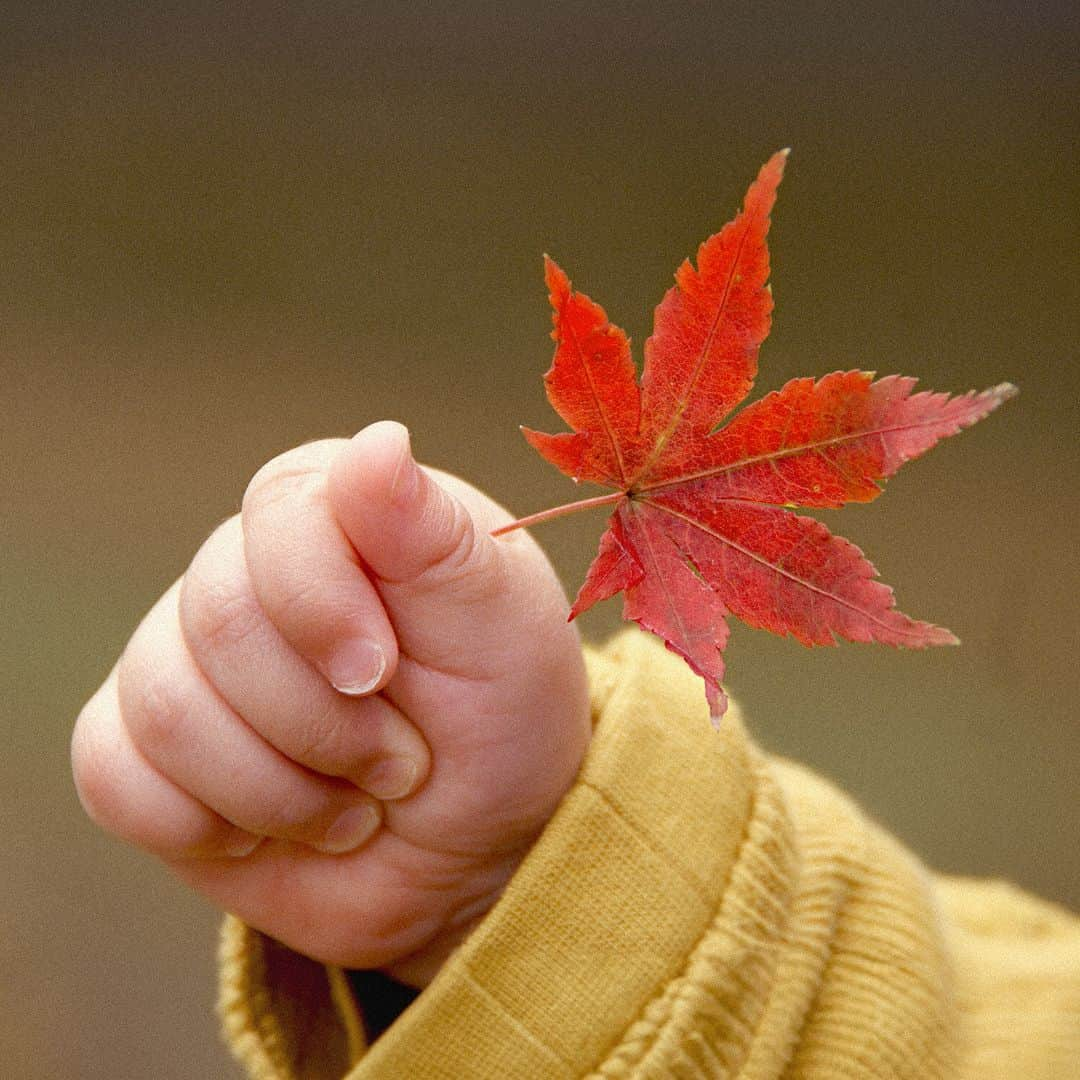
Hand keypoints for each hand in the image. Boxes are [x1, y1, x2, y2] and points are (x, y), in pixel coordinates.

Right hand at [72, 422, 590, 984]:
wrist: (477, 833)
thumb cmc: (499, 708)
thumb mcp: (497, 622)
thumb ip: (433, 535)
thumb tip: (379, 441)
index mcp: (331, 513)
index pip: (277, 515)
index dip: (321, 606)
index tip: (382, 671)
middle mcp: (242, 571)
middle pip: (217, 622)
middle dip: (324, 723)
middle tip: (401, 761)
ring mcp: (184, 659)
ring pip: (166, 711)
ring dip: (282, 791)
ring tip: (356, 802)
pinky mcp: (147, 751)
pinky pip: (115, 777)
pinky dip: (208, 826)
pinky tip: (278, 827)